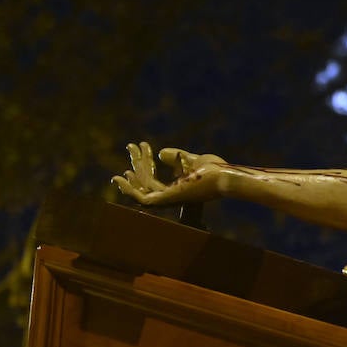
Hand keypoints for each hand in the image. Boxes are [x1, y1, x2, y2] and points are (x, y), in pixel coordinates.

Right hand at [113, 142, 227, 205]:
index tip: (142, 146)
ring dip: (135, 167)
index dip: (146, 163)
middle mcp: (170, 198)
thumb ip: (177, 158)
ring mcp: (168, 201)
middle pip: (146, 182)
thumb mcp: (192, 160)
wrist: (224, 177)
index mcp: (177, 190)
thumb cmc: (216, 171)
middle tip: (132, 145)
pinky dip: (129, 189)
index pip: (154, 180)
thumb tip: (161, 153)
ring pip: (143, 186)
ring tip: (131, 150)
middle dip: (139, 162)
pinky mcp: (166, 200)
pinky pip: (141, 198)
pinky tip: (122, 175)